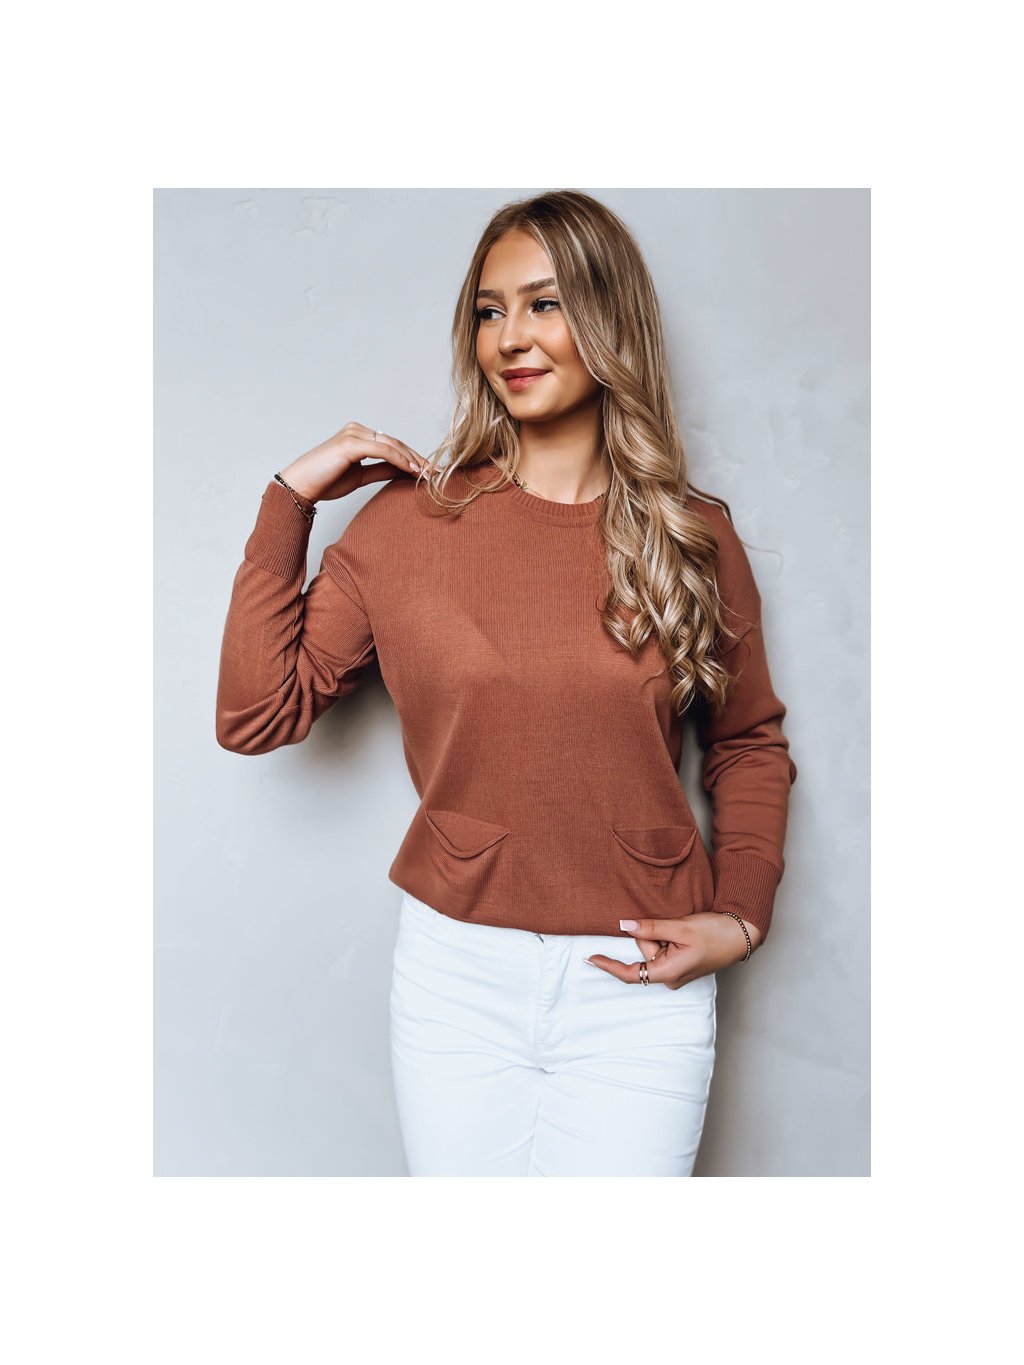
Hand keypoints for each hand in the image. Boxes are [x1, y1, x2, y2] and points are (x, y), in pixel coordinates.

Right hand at [278, 421, 427, 502]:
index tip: (429, 472)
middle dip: (418, 458)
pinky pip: (383, 450)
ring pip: (392, 445)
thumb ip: (382, 470)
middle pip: (395, 442)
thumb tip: (405, 472)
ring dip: (413, 460)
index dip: (412, 457)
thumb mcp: (361, 476)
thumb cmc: (325, 481)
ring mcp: (353, 434)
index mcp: (358, 435)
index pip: (392, 444)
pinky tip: (413, 471)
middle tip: (436, 472)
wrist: (301, 486)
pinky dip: (400, 460)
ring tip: (429, 474)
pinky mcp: (351, 443)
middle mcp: (356, 430)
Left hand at [587, 912, 762, 988]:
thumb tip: (623, 925)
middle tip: (676, 928)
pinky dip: (669, 938)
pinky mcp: (681, 964)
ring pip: (654, 948)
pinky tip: (684, 934)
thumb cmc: (716, 933)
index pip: (631, 974)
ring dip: (664, 935)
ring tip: (685, 931)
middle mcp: (670, 977)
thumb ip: (650, 927)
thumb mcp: (680, 927)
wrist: (742, 935)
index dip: (609, 966)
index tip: (590, 958)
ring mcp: (676, 972)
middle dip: (653, 936)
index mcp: (669, 972)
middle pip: (644, 953)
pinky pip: (664, 948)